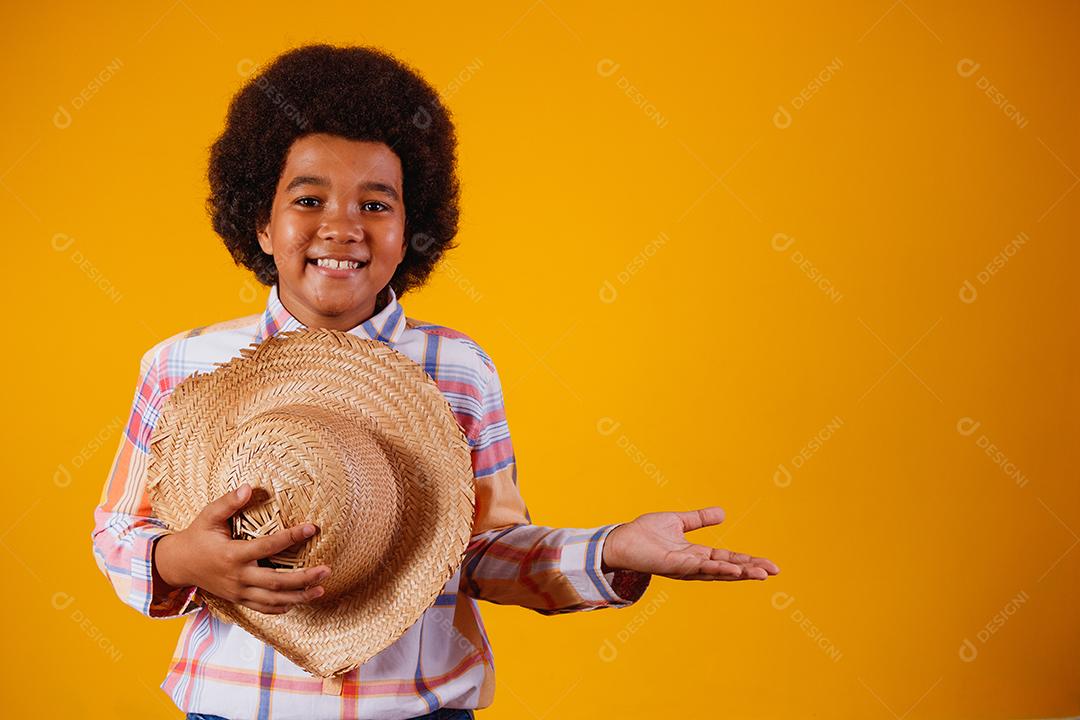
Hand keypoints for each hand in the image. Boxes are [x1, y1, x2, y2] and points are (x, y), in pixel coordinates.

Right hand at [153, 482, 331, 613]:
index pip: (267, 546)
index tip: (311, 528)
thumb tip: (248, 487)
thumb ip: (228, 502)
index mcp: (232, 554)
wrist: (178, 565)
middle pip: (277, 581)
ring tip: (321, 589)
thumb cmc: (197, 536)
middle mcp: (238, 577)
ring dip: (299, 597)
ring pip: (273, 600)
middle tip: (326, 570)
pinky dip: (282, 607)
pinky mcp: (239, 599)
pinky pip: (263, 608)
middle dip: (304, 578)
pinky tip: (299, 601)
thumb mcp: (208, 516)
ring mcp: (239, 592)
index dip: (290, 537)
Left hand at [601, 506, 779, 580]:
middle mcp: (693, 564)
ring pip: (717, 571)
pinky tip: (732, 569)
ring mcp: (684, 567)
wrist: (620, 540)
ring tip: (760, 574)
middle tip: (773, 572)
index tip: (769, 565)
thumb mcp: (678, 521)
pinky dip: (717, 568)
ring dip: (738, 573)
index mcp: (696, 554)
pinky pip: (698, 568)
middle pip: (728, 568)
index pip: (728, 558)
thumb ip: (699, 519)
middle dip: (750, 570)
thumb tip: (723, 512)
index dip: (748, 561)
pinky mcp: (673, 566)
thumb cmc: (645, 533)